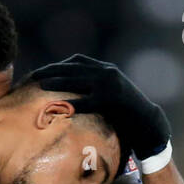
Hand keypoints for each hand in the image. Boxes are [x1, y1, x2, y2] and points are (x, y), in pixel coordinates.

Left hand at [32, 54, 169, 164]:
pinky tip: (59, 106)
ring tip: (41, 85)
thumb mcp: (110, 95)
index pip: (78, 60)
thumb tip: (73, 93)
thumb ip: (94, 89)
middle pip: (74, 67)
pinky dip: (74, 103)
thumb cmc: (127, 113)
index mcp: (106, 69)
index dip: (59, 64)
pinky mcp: (113, 100)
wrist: (149, 122)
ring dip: (58, 81)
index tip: (43, 70)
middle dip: (53, 70)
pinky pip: (88, 101)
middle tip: (34, 75)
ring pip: (79, 80)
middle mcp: (108, 72)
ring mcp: (111, 85)